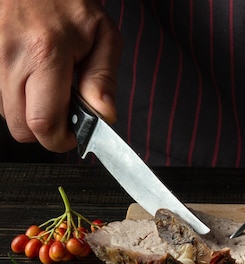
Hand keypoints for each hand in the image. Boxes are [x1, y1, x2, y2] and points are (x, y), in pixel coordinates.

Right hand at [0, 0, 121, 151]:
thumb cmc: (69, 3)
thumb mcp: (103, 37)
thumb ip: (103, 79)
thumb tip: (105, 116)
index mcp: (45, 55)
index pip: (44, 122)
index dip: (61, 140)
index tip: (75, 135)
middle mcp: (11, 59)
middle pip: (21, 127)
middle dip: (46, 131)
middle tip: (66, 114)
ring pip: (6, 115)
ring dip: (30, 112)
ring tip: (49, 88)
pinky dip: (16, 97)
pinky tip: (33, 80)